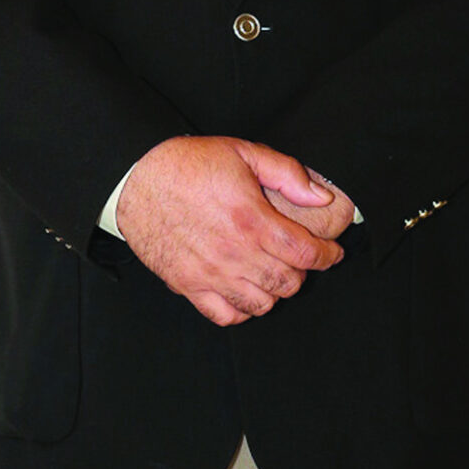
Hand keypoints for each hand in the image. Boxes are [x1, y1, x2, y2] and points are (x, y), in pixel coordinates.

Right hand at [115, 134, 345, 325]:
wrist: (136, 178)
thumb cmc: (188, 163)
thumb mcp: (243, 153)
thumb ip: (287, 174)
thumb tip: (322, 197)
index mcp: (251, 220)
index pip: (304, 253)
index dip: (326, 257)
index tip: (331, 253)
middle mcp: (233, 253)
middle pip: (287, 282)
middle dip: (301, 272)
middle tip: (298, 259)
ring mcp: (210, 273)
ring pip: (261, 304)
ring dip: (274, 292)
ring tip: (272, 274)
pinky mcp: (188, 285)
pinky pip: (225, 315)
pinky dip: (242, 310)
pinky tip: (245, 292)